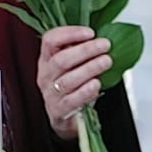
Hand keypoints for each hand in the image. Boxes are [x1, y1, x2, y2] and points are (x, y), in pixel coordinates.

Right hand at [37, 25, 110, 139]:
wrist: (65, 119)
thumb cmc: (72, 88)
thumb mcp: (72, 66)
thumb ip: (80, 51)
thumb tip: (101, 39)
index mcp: (46, 59)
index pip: (50, 40)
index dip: (69, 33)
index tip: (90, 32)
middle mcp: (46, 75)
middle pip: (61, 59)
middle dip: (85, 50)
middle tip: (104, 45)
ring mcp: (50, 94)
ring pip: (67, 80)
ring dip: (89, 68)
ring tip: (106, 61)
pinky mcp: (58, 111)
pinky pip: (71, 100)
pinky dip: (85, 91)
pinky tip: (96, 84)